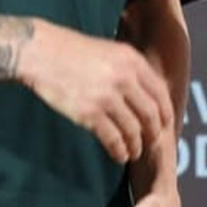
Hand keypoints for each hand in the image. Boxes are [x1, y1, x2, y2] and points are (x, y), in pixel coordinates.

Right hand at [19, 24, 173, 162]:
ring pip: (134, 130)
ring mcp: (107, 96)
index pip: (160, 93)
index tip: (165, 125)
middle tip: (151, 142)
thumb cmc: (72, 51)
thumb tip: (147, 95)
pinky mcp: (89, 113)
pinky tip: (119, 156)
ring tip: (134, 152)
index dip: (165, 113)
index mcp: (132, 60)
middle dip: (154, 133)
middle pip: (151, 114)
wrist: (40, 52)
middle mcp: (124, 78)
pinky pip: (113, 139)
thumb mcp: (109, 51)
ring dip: (136, 146)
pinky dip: (119, 151)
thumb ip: (129, 69)